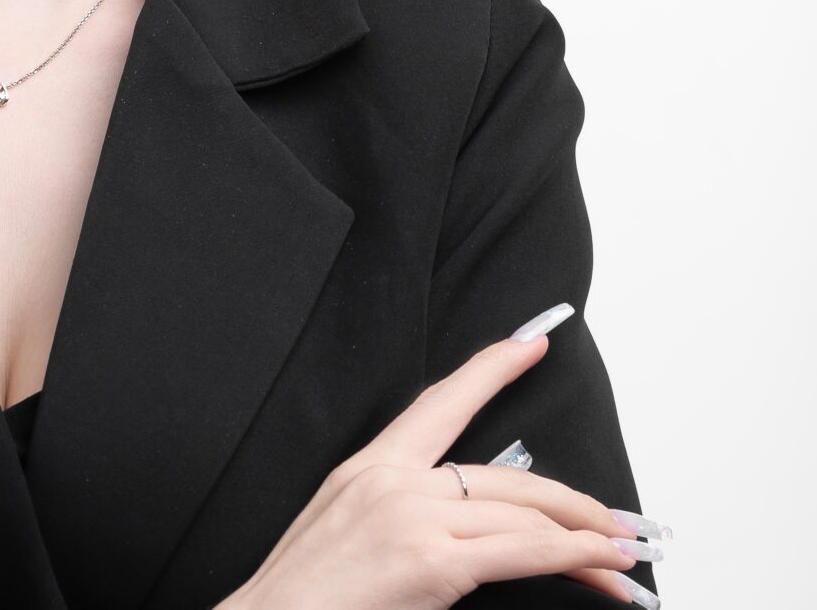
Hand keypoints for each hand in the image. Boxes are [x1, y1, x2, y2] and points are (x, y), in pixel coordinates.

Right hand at [214, 305, 647, 609]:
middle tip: (615, 518)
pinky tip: (606, 566)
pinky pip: (523, 551)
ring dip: (587, 536)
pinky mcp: (429, 562)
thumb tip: (461, 522)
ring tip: (624, 555)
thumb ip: (399, 513)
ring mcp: (410, 518)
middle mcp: (392, 480)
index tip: (531, 343)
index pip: (439, 402)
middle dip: (571, 498)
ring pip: (522, 512)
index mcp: (367, 466)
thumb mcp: (345, 531)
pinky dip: (576, 556)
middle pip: (504, 474)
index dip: (491, 368)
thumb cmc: (304, 595)